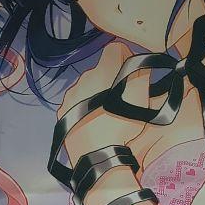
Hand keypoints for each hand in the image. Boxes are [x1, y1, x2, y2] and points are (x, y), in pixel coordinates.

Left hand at [58, 42, 149, 163]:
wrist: (98, 155)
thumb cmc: (122, 126)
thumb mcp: (142, 99)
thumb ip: (141, 74)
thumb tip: (137, 64)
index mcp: (104, 71)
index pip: (114, 49)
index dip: (125, 58)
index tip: (129, 74)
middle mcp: (84, 78)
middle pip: (100, 69)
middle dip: (110, 78)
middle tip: (119, 99)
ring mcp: (70, 94)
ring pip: (86, 86)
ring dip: (95, 93)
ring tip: (104, 114)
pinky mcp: (62, 110)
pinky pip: (74, 102)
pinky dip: (82, 107)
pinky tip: (91, 120)